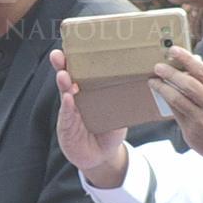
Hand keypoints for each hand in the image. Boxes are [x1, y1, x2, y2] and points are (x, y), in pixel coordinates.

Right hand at [50, 50, 128, 187]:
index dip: (73, 60)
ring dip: (63, 84)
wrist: (102, 156)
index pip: (80, 72)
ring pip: (65, 95)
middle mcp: (76, 98)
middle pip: (67, 79)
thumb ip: (123, 100)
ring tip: (64, 75)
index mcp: (88, 91)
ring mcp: (70, 112)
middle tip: (58, 56)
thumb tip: (144, 82)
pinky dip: (67, 107)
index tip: (69, 47)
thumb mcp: (118, 112)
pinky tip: (68, 99)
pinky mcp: (67, 127)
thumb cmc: (110, 130)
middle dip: (61, 66)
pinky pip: (67, 116)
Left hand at [148, 46, 202, 161]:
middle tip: (158, 66)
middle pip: (188, 85)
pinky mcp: (191, 131)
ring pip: (177, 99)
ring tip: (154, 80)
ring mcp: (202, 121)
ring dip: (163, 88)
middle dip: (170, 73)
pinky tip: (162, 94)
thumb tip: (192, 62)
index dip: (186, 59)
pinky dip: (168, 101)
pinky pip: (175, 112)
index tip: (173, 50)